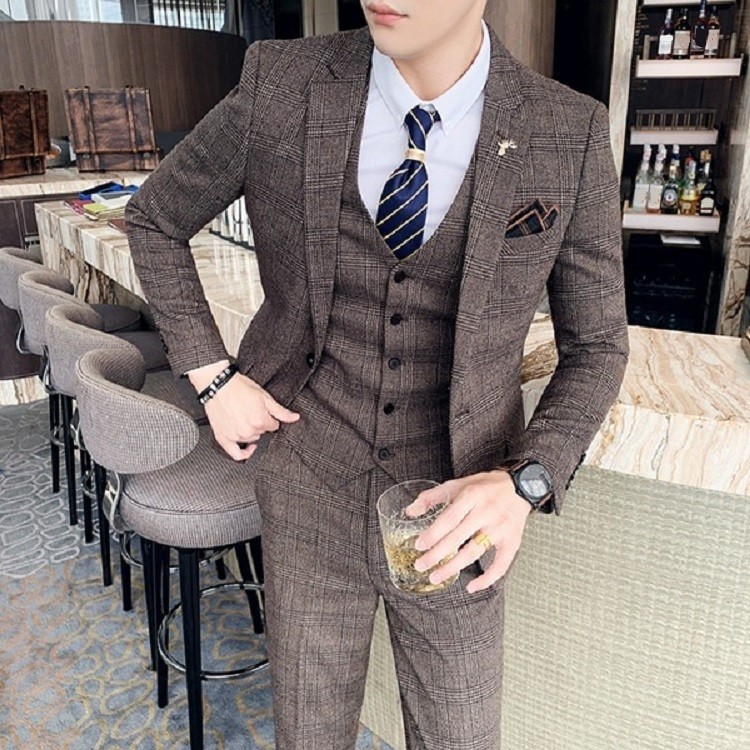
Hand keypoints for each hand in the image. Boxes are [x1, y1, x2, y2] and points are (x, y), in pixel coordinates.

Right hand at [188, 361, 298, 460]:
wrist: (217, 385)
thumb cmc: (238, 388)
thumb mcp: (264, 396)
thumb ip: (281, 411)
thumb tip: (295, 418)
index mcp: (260, 420)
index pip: (273, 426)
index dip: (269, 418)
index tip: (262, 411)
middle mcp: (248, 430)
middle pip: (262, 432)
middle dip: (259, 423)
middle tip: (250, 411)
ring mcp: (235, 436)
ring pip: (251, 439)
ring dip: (250, 431)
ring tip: (243, 417)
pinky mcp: (223, 438)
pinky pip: (236, 454)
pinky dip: (244, 453)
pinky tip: (249, 448)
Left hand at [407, 471, 531, 593]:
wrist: (520, 486)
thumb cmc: (486, 486)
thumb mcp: (459, 484)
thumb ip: (434, 497)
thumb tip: (410, 510)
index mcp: (472, 496)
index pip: (449, 518)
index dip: (433, 534)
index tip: (419, 545)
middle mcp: (487, 512)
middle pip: (458, 537)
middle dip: (436, 554)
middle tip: (420, 565)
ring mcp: (500, 528)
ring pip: (474, 552)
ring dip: (453, 567)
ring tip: (436, 576)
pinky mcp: (513, 541)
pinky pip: (500, 565)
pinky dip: (487, 579)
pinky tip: (471, 586)